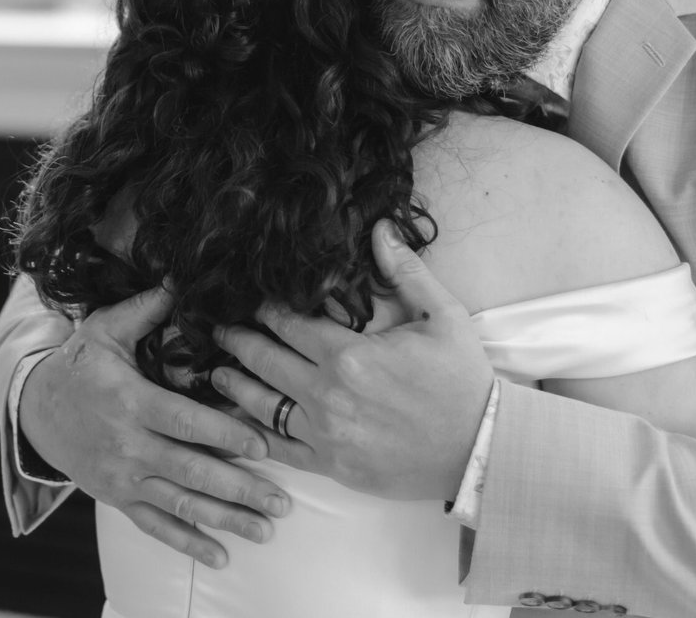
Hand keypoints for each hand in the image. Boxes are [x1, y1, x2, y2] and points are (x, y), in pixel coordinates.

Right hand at [18, 284, 290, 566]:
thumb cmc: (79, 365)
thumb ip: (145, 309)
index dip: (225, 435)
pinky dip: (187, 544)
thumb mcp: (105, 330)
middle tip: (282, 501)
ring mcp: (124, 478)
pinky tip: (221, 556)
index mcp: (132, 403)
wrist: (35, 409)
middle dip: (239, 488)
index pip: (186, 423)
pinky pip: (156, 526)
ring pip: (180, 504)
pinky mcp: (119, 498)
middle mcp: (130, 447)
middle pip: (191, 471)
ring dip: (225, 519)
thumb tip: (180, 279)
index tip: (262, 445)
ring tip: (265, 530)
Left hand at [211, 221, 493, 500]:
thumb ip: (405, 272)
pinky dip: (254, 434)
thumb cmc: (462, 380)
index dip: (265, 309)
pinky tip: (239, 423)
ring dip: (234, 385)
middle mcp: (328, 395)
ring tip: (215, 372)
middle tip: (218, 329)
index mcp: (350, 355)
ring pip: (263, 404)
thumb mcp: (442, 316)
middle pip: (265, 360)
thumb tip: (380, 227)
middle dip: (237, 340)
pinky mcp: (332, 466)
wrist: (480, 448)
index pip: (288, 323)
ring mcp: (326, 434)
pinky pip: (280, 449)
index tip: (251, 300)